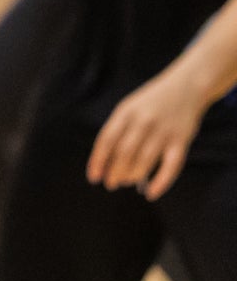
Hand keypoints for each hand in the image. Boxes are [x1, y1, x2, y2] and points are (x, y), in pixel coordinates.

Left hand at [89, 62, 210, 198]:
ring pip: (144, 161)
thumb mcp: (129, 108)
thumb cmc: (150, 102)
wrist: (186, 86)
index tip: (93, 178)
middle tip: (111, 184)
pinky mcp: (182, 140)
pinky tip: (151, 193)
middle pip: (124, 153)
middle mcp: (144, 121)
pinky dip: (160, 182)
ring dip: (133, 176)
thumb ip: (118, 131)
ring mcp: (164, 131)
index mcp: (125, 112)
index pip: (106, 140)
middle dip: (115, 172)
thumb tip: (106, 164)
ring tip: (126, 182)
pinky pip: (171, 166)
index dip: (98, 161)